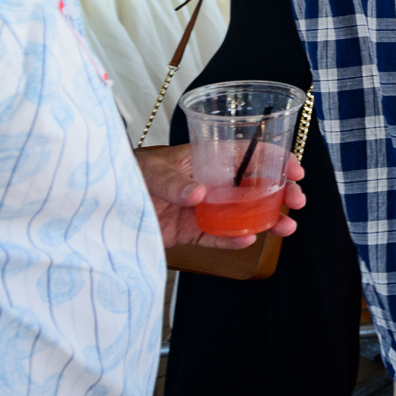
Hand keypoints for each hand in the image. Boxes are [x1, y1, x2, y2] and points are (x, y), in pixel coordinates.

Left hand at [135, 142, 305, 249]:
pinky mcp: (188, 232)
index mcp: (204, 159)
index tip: (295, 171)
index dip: (275, 160)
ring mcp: (200, 208)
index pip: (247, 154)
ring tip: (286, 228)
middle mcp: (208, 183)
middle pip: (252, 185)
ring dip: (266, 219)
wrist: (98, 206)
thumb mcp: (150, 171)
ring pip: (241, 214)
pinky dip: (232, 239)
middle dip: (279, 193)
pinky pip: (216, 236)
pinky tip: (247, 240)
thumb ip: (174, 182)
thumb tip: (198, 194)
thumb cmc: (126, 175)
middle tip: (297, 202)